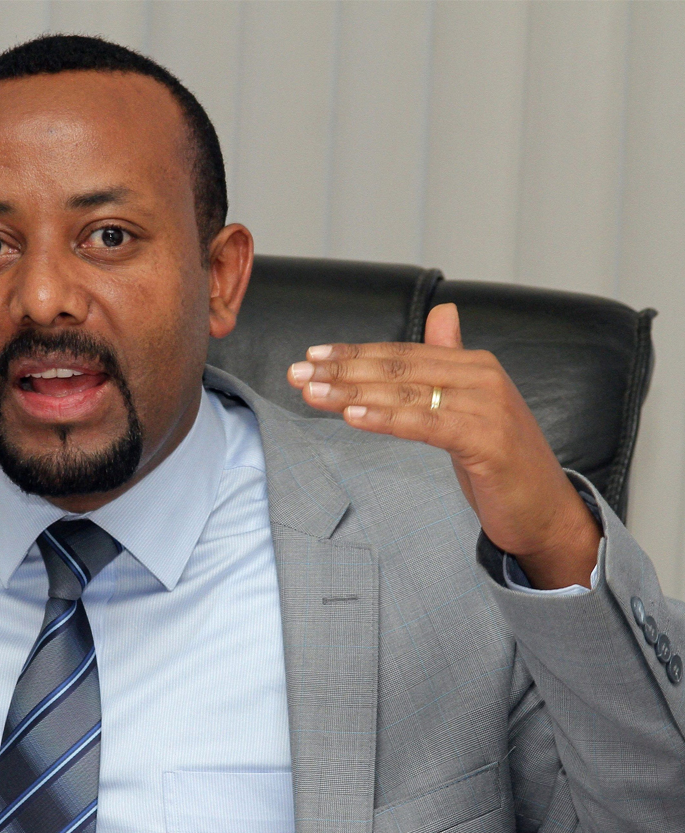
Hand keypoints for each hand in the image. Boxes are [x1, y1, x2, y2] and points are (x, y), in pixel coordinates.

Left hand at [287, 303, 601, 589]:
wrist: (545, 511)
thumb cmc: (498, 460)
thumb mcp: (468, 406)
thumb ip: (449, 361)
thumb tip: (443, 312)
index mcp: (474, 365)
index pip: (402, 353)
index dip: (354, 353)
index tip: (311, 356)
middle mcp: (483, 378)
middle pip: (398, 369)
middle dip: (342, 371)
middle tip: (297, 374)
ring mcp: (488, 408)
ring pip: (406, 394)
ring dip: (352, 393)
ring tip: (312, 393)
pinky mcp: (487, 442)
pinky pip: (425, 425)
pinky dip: (386, 418)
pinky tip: (352, 416)